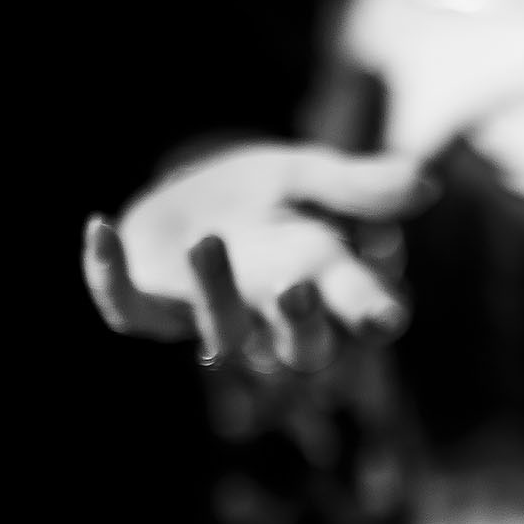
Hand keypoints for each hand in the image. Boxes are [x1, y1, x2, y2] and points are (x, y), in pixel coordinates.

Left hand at [83, 143, 438, 370]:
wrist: (196, 196)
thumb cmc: (269, 193)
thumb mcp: (313, 175)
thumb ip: (361, 185)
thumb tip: (425, 188)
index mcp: (326, 286)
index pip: (359, 313)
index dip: (369, 313)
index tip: (385, 314)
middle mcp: (272, 317)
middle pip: (301, 349)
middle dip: (301, 325)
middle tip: (298, 289)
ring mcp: (208, 316)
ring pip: (222, 334)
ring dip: (214, 293)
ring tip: (208, 240)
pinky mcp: (148, 307)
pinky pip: (127, 309)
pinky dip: (108, 274)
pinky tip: (98, 227)